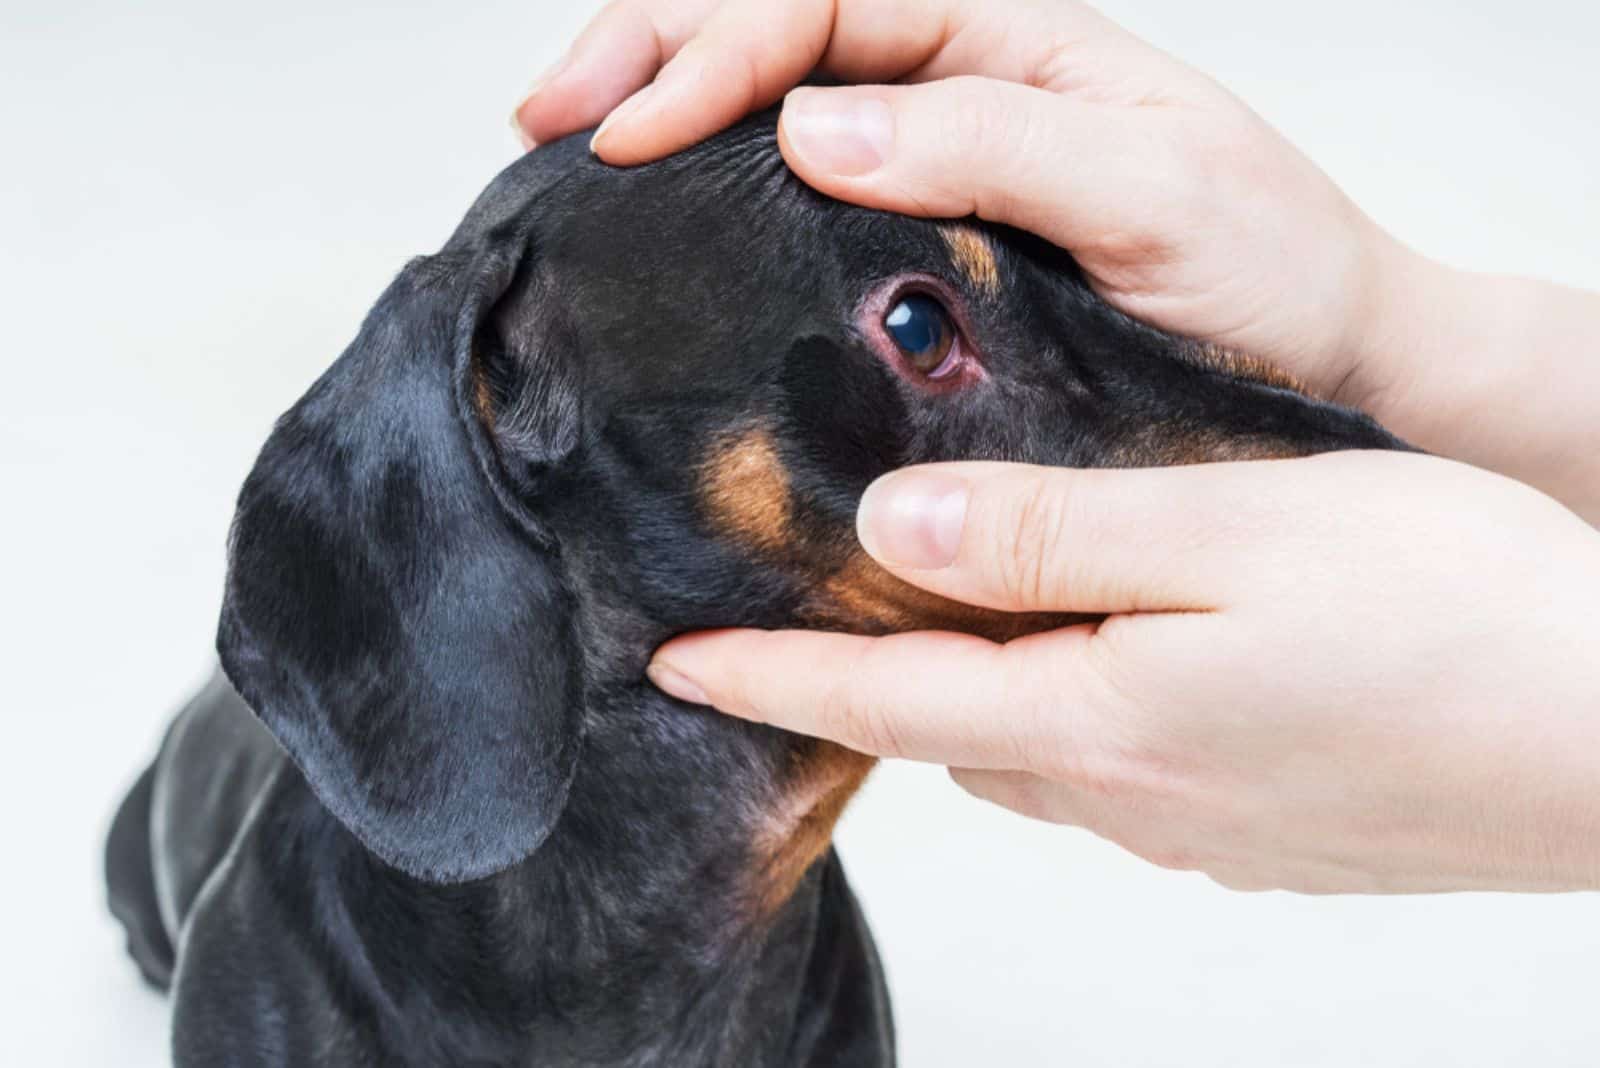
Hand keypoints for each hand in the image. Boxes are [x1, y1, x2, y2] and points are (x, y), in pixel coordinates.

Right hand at [515, 0, 1397, 401]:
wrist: (1331, 366)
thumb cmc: (1271, 270)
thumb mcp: (1154, 192)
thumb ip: (994, 142)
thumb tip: (812, 126)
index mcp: (1012, 39)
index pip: (826, 2)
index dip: (715, 51)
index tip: (630, 129)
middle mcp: (962, 86)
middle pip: (774, 25)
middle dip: (650, 49)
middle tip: (544, 114)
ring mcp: (937, 166)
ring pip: (772, 104)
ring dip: (664, 104)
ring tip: (566, 145)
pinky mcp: (927, 248)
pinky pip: (802, 199)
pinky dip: (718, 198)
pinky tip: (661, 218)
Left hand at [646, 454, 1599, 892]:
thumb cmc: (1453, 617)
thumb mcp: (1236, 530)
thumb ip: (1053, 533)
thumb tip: (893, 535)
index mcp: (1099, 716)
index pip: (882, 702)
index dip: (766, 680)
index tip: (671, 665)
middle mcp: (1130, 792)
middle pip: (948, 736)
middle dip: (862, 689)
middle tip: (805, 625)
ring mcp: (1200, 826)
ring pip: (1035, 754)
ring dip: (973, 699)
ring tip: (949, 629)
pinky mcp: (1266, 832)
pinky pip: (1121, 774)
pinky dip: (1073, 719)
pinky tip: (1109, 668)